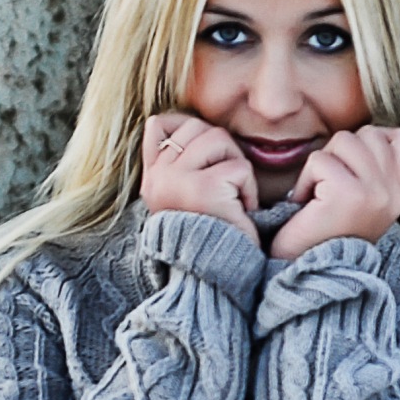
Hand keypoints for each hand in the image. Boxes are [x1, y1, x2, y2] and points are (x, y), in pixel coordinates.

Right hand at [140, 113, 258, 244]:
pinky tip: (239, 211)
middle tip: (225, 188)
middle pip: (197, 127)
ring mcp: (175, 181)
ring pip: (218, 138)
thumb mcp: (184, 194)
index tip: (205, 163)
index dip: (189, 131)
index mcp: (150, 177)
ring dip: (236, 167)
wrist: (216, 276)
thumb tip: (186, 123)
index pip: (159, 124)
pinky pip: (239, 167)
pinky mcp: (203, 189)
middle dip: (221, 151)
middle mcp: (156, 177)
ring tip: (231, 198)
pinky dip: (249, 190)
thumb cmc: (211, 233)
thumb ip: (179, 160)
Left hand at [268, 126, 399, 260]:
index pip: (397, 137)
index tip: (347, 173)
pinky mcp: (348, 193)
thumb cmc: (326, 236)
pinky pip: (319, 160)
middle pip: (367, 133)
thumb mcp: (364, 202)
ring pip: (343, 140)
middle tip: (327, 188)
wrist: (312, 276)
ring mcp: (374, 192)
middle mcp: (393, 193)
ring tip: (318, 195)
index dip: (366, 143)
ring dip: (321, 164)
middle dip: (339, 153)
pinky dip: (305, 180)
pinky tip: (308, 204)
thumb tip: (369, 130)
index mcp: (399, 194)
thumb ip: (374, 168)